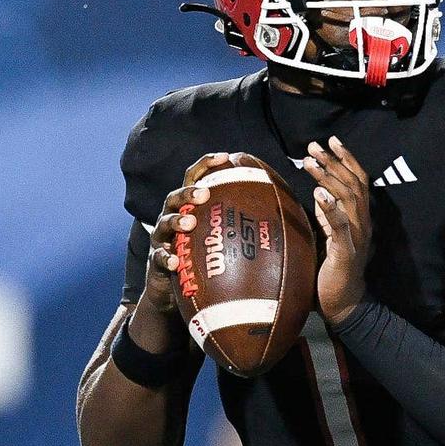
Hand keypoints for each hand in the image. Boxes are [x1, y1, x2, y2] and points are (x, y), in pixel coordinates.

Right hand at [139, 152, 230, 315]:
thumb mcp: (221, 238)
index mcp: (189, 207)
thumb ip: (244, 226)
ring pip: (165, 224)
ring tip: (189, 224)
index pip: (195, 178)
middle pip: (175, 197)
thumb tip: (289, 221)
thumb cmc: (203, 258)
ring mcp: (162, 238)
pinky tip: (174, 261)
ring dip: (176, 221)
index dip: (208, 165)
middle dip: (189, 193)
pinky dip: (166, 258)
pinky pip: (158, 258)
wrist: (172, 289)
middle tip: (203, 194)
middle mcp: (172, 217)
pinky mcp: (155, 260)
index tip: (226, 156)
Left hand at [302, 136, 370, 325]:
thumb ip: (329, 216)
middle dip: (334, 162)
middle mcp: (362, 224)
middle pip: (353, 184)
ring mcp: (356, 237)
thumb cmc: (334, 271)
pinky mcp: (346, 252)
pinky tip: (319, 194)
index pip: (358, 181)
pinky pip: (341, 227)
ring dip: (328, 177)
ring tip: (311, 162)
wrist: (344, 304)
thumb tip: (319, 194)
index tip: (331, 141)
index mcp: (359, 218)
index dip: (347, 159)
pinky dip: (331, 208)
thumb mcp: (330, 236)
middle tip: (315, 146)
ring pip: (348, 199)